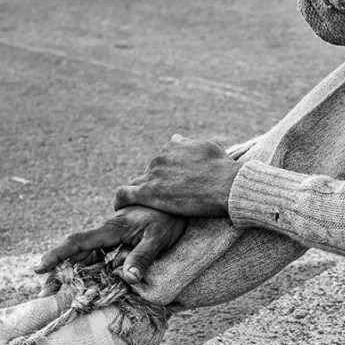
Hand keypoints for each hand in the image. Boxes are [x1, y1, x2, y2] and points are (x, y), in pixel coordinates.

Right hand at [35, 205, 186, 283]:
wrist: (175, 204)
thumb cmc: (168, 218)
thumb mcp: (159, 237)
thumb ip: (143, 256)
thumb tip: (128, 278)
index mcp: (111, 229)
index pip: (78, 241)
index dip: (58, 254)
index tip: (39, 267)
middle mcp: (105, 233)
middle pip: (75, 254)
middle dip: (58, 273)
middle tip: (44, 294)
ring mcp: (110, 239)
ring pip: (84, 258)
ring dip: (70, 275)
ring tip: (55, 295)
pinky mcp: (117, 244)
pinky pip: (98, 260)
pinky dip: (87, 273)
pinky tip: (81, 287)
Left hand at [114, 135, 240, 217]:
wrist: (226, 183)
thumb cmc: (222, 167)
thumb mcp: (208, 146)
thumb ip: (190, 144)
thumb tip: (177, 138)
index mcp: (173, 147)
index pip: (162, 160)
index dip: (165, 174)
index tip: (169, 184)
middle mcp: (160, 158)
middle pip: (150, 173)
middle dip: (154, 184)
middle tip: (161, 200)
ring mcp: (153, 174)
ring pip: (136, 183)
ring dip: (137, 192)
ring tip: (137, 205)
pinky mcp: (149, 193)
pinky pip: (125, 195)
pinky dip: (120, 200)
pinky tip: (118, 207)